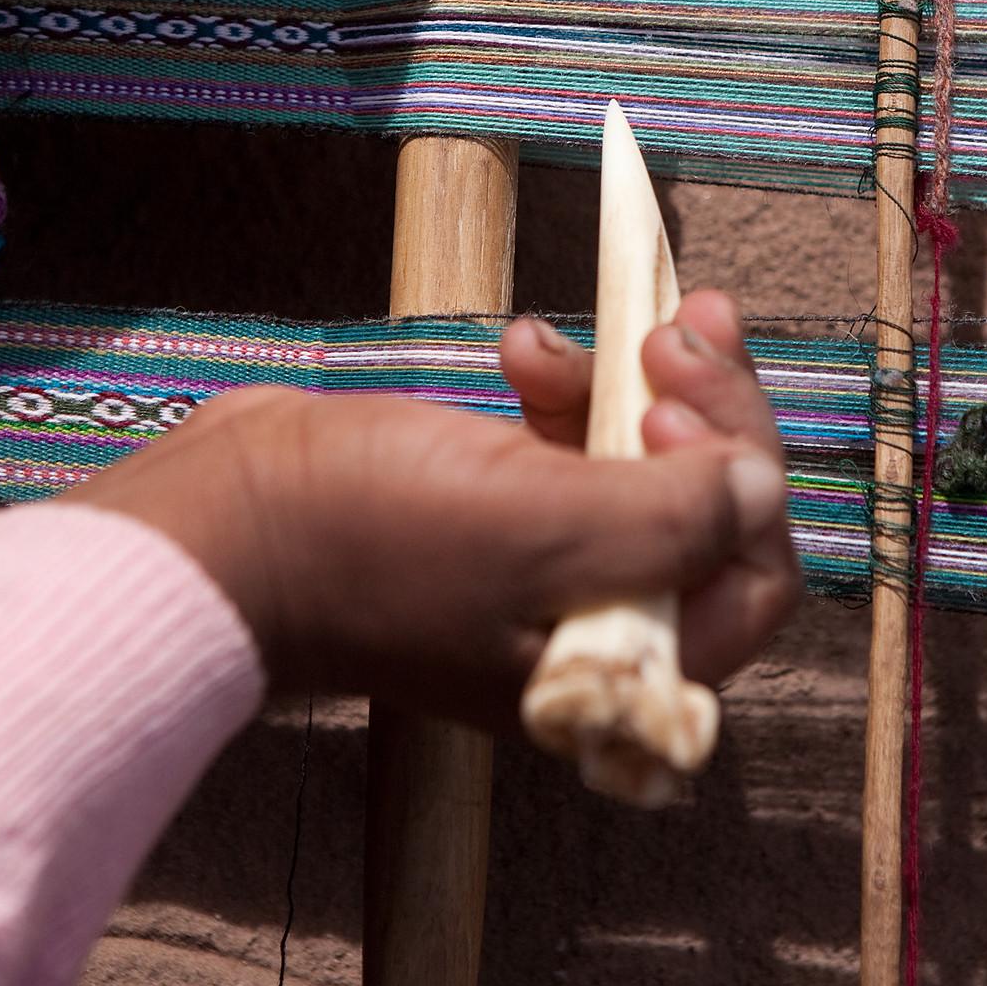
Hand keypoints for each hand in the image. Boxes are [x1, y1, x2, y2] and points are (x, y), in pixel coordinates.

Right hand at [59, 294, 793, 726]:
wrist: (224, 523)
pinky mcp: (494, 505)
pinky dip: (560, 384)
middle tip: (681, 321)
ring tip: (595, 327)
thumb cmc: (372, 541)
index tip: (676, 397)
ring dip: (631, 380)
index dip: (741, 474)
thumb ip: (670, 517)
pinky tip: (520, 344)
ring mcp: (542, 561)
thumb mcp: (540, 529)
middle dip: (704, 404)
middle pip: (707, 505)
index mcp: (623, 664)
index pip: (753, 573)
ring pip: (644, 459)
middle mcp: (596, 620)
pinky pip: (568, 439)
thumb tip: (762, 486)